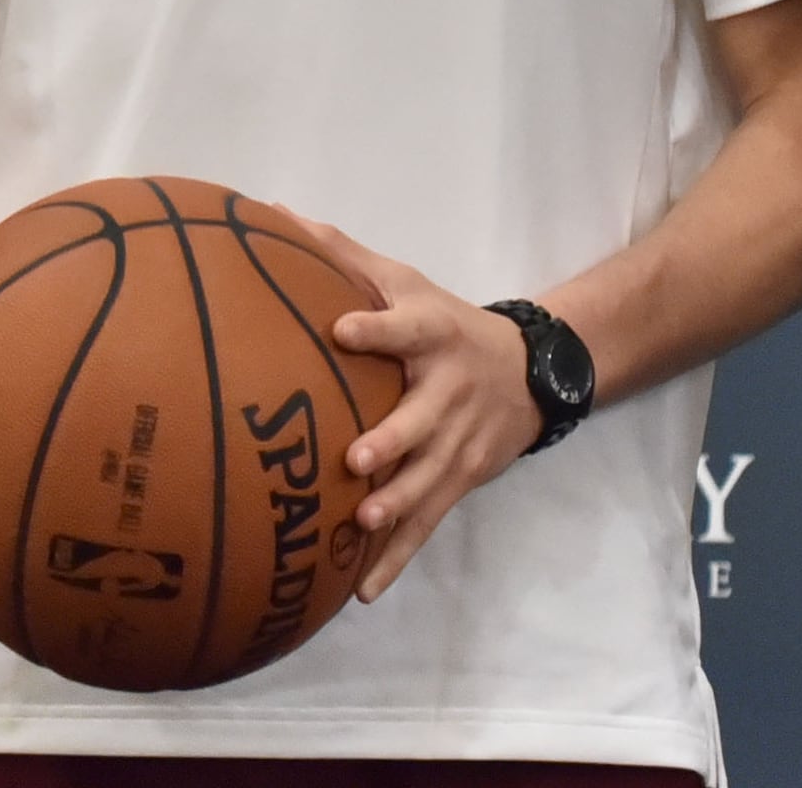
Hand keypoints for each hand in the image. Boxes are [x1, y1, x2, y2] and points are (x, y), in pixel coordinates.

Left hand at [299, 217, 542, 603]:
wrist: (530, 373)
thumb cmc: (444, 321)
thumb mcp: (406, 280)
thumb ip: (342, 253)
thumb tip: (272, 210)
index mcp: (433, 336)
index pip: (406, 327)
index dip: (377, 326)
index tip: (342, 326)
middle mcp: (450, 393)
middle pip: (423, 418)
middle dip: (393, 440)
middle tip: (357, 457)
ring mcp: (458, 445)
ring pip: (429, 480)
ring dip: (399, 504)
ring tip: (363, 523)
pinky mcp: (459, 483)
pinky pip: (426, 524)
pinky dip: (398, 559)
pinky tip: (364, 590)